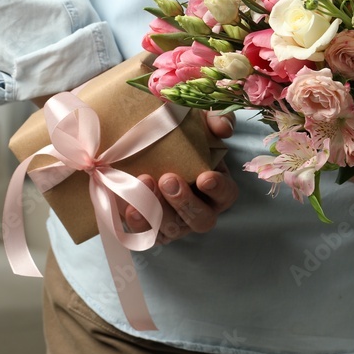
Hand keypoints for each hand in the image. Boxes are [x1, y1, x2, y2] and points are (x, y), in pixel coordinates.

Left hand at [123, 111, 238, 244]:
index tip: (205, 177)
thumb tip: (222, 127)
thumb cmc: (180, 136)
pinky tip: (127, 204)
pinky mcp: (151, 229)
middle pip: (200, 219)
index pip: (226, 194)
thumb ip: (215, 120)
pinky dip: (137, 221)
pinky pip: (145, 234)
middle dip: (184, 202)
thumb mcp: (198, 122)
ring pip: (172, 230)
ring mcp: (176, 224)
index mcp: (216, 188)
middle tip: (167, 179)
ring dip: (157, 211)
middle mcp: (200, 211)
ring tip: (143, 184)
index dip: (218, 189)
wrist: (144, 147)